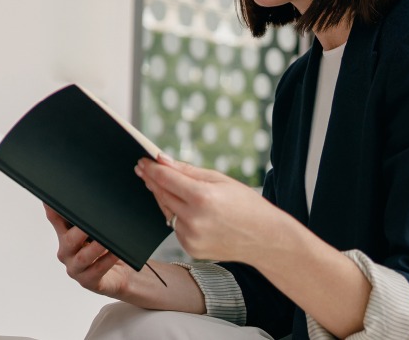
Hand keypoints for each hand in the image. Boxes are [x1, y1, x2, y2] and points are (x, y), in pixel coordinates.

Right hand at [45, 204, 205, 311]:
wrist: (119, 274)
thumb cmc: (107, 248)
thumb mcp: (97, 229)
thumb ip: (91, 213)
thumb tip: (94, 188)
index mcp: (64, 234)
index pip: (55, 216)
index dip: (52, 205)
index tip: (54, 194)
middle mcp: (66, 251)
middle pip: (68, 238)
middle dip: (80, 228)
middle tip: (91, 218)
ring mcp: (75, 268)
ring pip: (83, 256)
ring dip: (96, 246)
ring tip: (108, 238)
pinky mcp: (88, 281)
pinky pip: (97, 270)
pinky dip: (107, 260)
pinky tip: (117, 252)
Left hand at [135, 155, 297, 264]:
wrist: (265, 239)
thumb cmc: (246, 205)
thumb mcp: (221, 179)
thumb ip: (188, 171)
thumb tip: (163, 161)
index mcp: (202, 197)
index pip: (166, 179)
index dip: (152, 169)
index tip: (142, 162)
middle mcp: (194, 219)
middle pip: (162, 195)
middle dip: (152, 181)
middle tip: (144, 169)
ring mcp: (191, 237)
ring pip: (166, 211)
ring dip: (164, 198)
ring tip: (165, 186)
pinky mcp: (191, 248)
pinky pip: (175, 227)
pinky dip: (177, 216)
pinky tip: (187, 210)